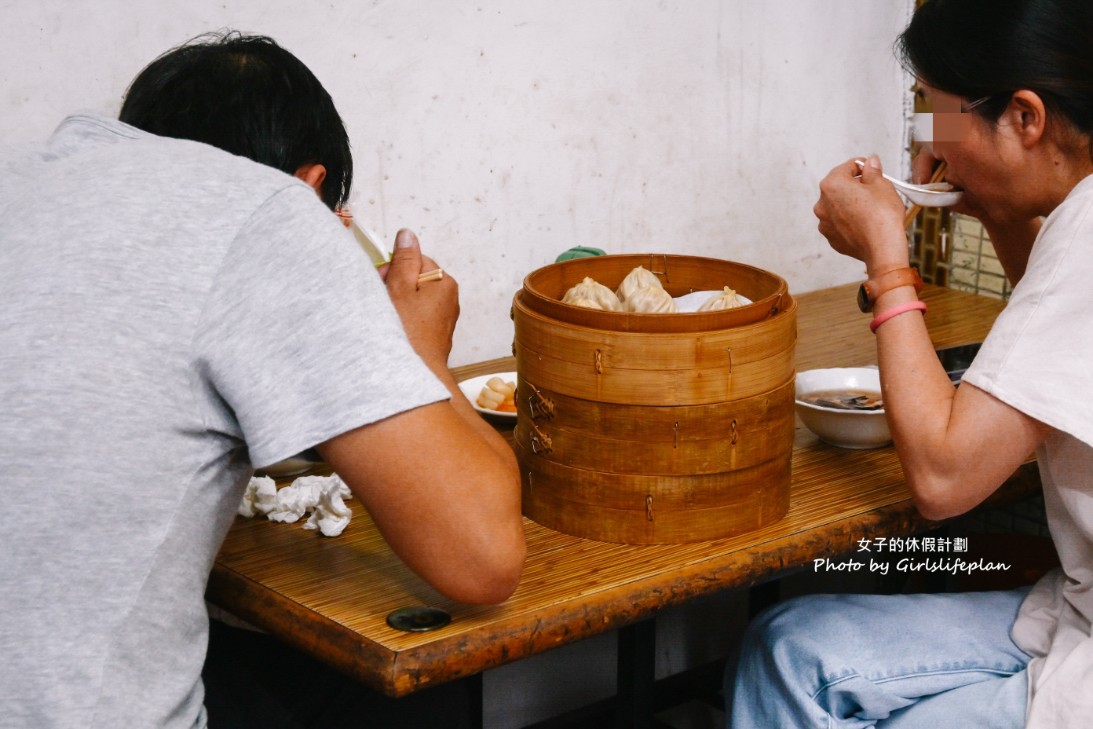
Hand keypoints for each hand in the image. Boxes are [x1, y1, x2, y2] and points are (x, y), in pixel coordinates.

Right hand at [381, 229, 458, 369]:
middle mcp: (448, 298)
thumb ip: (405, 259)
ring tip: (388, 317)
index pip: (415, 259)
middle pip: (415, 278)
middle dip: (395, 285)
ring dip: (397, 302)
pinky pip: (416, 315)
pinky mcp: (434, 333)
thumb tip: (408, 235)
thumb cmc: (407, 333)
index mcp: (444, 282)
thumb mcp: (400, 287)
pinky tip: (395, 329)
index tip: (384, 281)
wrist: (413, 372)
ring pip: (413, 297)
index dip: (395, 269)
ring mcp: (442, 317)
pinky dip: (403, 318)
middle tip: (384, 301)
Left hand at [814, 155, 908, 274]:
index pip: (847, 167)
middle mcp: (822, 203)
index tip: (871, 169)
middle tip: (874, 189)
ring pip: (839, 206)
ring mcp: (824, 222)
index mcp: (831, 184)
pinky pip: (840, 223)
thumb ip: (872, 170)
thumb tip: (870, 162)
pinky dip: (850, 221)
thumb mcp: (882, 184)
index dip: (863, 166)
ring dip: (851, 204)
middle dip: (855, 186)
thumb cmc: (882, 216)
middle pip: (840, 187)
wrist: (882, 247)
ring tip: (871, 208)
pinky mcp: (831, 238)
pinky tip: (865, 222)